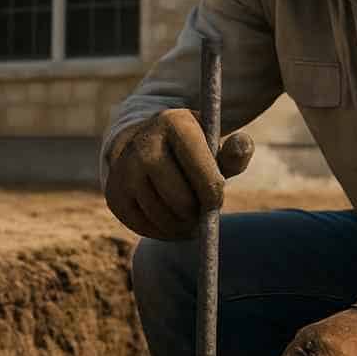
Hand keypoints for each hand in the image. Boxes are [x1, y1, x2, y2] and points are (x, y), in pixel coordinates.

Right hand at [104, 108, 254, 239]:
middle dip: (197, 213)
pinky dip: (163, 232)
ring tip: (188, 217)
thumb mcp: (214, 147)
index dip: (213, 194)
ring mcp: (123, 169)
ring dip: (182, 226)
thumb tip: (242, 145)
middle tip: (200, 211)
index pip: (202, 173)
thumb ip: (234, 152)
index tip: (215, 198)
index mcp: (174, 123)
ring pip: (164, 218)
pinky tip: (170, 220)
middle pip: (181, 201)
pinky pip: (145, 228)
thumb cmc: (190, 151)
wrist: (142, 145)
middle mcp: (143, 143)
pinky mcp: (114, 194)